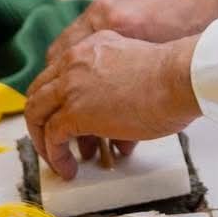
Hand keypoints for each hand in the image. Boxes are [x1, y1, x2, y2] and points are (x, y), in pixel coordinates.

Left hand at [25, 31, 199, 179]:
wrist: (180, 78)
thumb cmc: (173, 76)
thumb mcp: (134, 64)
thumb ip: (115, 80)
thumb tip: (114, 113)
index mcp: (91, 47)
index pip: (56, 73)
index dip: (55, 100)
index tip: (62, 118)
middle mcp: (74, 61)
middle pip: (39, 92)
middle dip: (41, 120)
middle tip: (53, 141)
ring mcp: (71, 86)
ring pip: (36, 114)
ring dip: (43, 141)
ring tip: (57, 159)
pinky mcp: (75, 112)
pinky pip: (52, 138)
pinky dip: (56, 156)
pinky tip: (69, 169)